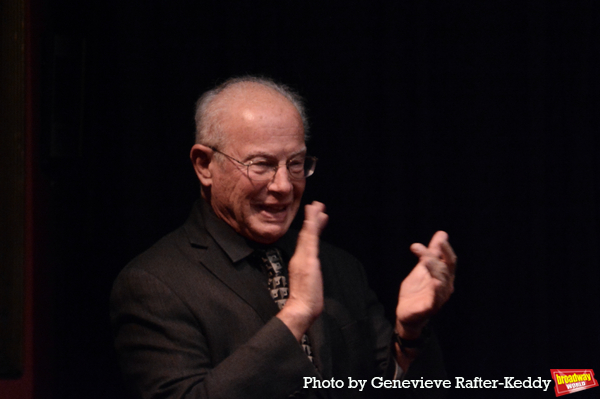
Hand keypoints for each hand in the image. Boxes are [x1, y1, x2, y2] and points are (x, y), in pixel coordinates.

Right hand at [277, 201, 327, 340]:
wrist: (300, 309)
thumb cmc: (304, 302)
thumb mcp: (307, 285)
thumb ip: (309, 276)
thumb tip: (311, 272)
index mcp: (300, 262)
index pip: (307, 241)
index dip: (311, 227)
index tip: (315, 216)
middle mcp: (300, 257)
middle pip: (307, 234)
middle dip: (312, 218)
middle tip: (317, 204)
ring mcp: (303, 258)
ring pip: (308, 234)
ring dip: (313, 218)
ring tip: (317, 206)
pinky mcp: (307, 260)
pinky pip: (310, 240)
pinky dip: (312, 227)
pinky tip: (316, 218)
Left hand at [395, 231, 455, 339]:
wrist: (405, 311)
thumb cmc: (417, 290)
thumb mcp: (422, 268)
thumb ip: (432, 253)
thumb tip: (442, 234)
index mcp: (445, 276)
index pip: (450, 260)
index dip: (446, 249)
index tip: (439, 239)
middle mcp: (445, 286)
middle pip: (444, 269)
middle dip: (435, 257)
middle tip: (421, 249)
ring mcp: (439, 298)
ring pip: (441, 282)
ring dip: (434, 270)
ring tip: (426, 260)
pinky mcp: (430, 308)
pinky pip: (436, 300)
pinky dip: (436, 291)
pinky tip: (435, 283)